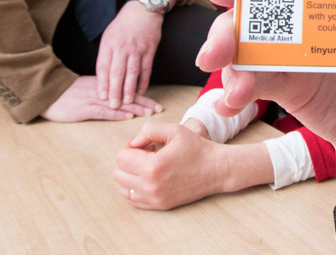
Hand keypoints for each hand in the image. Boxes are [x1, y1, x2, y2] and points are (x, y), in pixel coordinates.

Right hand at [40, 76, 160, 121]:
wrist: (47, 94)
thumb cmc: (66, 94)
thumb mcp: (88, 89)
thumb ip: (103, 94)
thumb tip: (118, 102)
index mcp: (104, 85)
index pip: (127, 90)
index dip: (143, 97)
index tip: (156, 104)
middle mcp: (102, 91)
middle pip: (127, 96)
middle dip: (145, 103)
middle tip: (159, 109)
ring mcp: (93, 99)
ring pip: (119, 103)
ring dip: (136, 108)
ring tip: (150, 113)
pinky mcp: (84, 109)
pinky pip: (103, 111)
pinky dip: (117, 114)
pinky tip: (128, 117)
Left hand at [96, 0, 163, 107]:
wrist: (142, 10)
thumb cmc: (123, 25)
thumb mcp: (109, 36)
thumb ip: (106, 54)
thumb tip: (103, 76)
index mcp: (109, 44)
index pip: (103, 67)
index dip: (102, 83)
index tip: (101, 97)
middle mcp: (122, 47)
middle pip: (117, 72)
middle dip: (114, 91)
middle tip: (113, 106)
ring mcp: (137, 49)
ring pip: (132, 72)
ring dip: (129, 89)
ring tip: (126, 102)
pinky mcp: (150, 50)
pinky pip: (146, 68)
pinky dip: (144, 81)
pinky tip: (141, 91)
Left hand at [114, 121, 230, 209]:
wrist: (216, 169)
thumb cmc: (197, 148)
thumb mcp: (174, 130)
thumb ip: (149, 130)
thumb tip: (133, 143)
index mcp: (152, 166)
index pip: (121, 158)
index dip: (128, 147)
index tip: (143, 144)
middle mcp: (151, 186)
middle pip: (119, 174)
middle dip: (127, 161)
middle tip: (144, 153)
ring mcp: (155, 198)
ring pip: (124, 189)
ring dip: (129, 176)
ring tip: (146, 166)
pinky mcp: (160, 205)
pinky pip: (134, 200)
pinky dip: (135, 188)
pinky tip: (149, 177)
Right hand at [196, 0, 335, 177]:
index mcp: (333, 7)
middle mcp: (307, 26)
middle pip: (259, 11)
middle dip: (229, 22)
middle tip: (218, 43)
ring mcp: (293, 57)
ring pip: (247, 47)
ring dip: (229, 59)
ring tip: (232, 85)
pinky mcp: (287, 88)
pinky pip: (255, 82)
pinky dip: (237, 89)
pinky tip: (231, 99)